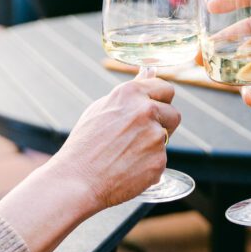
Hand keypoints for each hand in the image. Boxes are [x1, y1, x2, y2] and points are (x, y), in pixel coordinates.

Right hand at [51, 75, 179, 208]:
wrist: (77, 180)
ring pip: (165, 139)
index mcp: (130, 93)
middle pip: (173, 114)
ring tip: (125, 155)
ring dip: (152, 146)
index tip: (154, 109)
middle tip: (139, 136)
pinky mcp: (159, 161)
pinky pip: (160, 160)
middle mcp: (146, 110)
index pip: (165, 88)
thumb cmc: (85, 144)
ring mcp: (155, 136)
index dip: (161, 100)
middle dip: (164, 123)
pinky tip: (127, 169)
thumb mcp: (102, 108)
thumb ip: (131, 91)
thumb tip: (150, 71)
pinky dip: (148, 166)